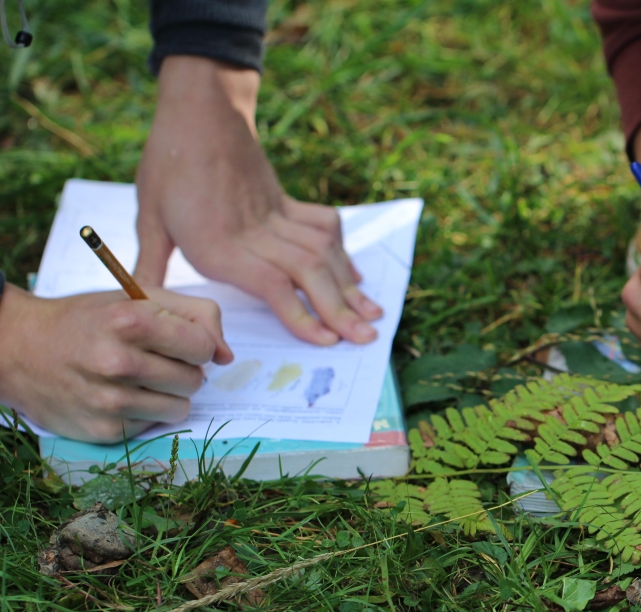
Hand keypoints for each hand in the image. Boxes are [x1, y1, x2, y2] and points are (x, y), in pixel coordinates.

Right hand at [0, 286, 232, 442]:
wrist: (20, 349)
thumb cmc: (90, 320)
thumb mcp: (141, 298)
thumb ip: (197, 315)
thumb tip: (227, 356)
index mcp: (130, 322)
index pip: (202, 347)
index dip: (196, 344)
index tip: (177, 341)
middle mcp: (118, 363)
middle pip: (194, 380)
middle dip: (183, 369)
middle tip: (154, 359)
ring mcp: (109, 401)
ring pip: (180, 408)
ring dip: (169, 394)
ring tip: (141, 378)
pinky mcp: (103, 431)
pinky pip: (152, 426)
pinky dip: (144, 413)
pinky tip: (119, 395)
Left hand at [134, 56, 381, 345]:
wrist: (201, 110)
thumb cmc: (169, 163)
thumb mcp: (148, 215)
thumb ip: (149, 264)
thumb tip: (137, 305)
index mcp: (218, 242)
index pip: (270, 284)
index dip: (301, 314)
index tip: (326, 341)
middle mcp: (255, 231)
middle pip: (308, 272)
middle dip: (340, 309)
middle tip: (366, 336)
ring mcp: (277, 214)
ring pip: (323, 252)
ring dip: (350, 286)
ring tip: (372, 313)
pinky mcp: (288, 202)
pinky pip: (325, 227)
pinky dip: (343, 252)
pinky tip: (354, 276)